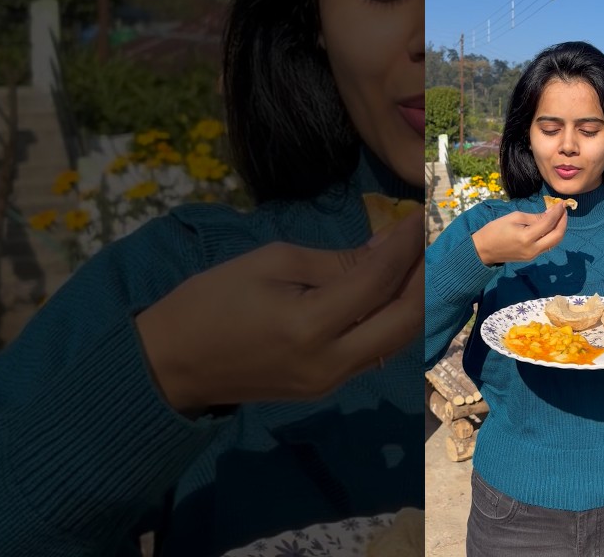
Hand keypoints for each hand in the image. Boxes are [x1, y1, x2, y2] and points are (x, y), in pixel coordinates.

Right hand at [136, 213, 423, 415]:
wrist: (169, 365)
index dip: (408, 245)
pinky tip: (398, 290)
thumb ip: (337, 261)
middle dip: (426, 276)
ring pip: (398, 340)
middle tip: (434, 239)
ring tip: (422, 259)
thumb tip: (390, 247)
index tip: (423, 214)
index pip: (379, 281)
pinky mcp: (329, 388)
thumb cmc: (211, 301)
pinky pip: (377, 351)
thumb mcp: (272, 263)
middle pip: (406, 320)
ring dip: (417, 300)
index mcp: (310, 326)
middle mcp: (332, 362)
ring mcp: (333, 382)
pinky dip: (394, 319)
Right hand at [470, 202, 566, 265]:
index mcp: (526, 237)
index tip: (561, 203)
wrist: (483, 250)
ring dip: (560, 229)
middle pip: (557, 236)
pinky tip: (551, 225)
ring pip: (554, 242)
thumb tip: (550, 214)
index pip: (548, 223)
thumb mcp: (514, 218)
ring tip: (560, 216)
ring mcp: (533, 255)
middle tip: (564, 210)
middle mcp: (533, 249)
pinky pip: (547, 245)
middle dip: (563, 222)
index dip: (557, 212)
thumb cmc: (495, 230)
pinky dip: (552, 235)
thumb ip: (534, 217)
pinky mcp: (532, 257)